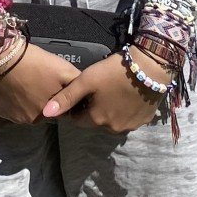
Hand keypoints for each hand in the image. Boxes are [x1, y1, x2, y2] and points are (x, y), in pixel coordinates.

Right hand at [0, 44, 80, 124]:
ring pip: (30, 112)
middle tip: (40, 83)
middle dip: (46, 102)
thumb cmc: (36, 63)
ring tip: (27, 85)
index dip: (61, 99)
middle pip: (46, 113)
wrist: (4, 58)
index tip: (56, 87)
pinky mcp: (4, 113)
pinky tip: (15, 89)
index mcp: (53, 111)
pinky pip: (14, 110)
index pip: (63, 111)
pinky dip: (16, 102)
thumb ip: (76, 83)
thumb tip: (85, 93)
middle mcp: (36, 120)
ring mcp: (18, 118)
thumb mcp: (63, 68)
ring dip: (31, 103)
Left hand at [43, 49, 164, 133]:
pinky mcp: (144, 121)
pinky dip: (126, 110)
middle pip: (96, 121)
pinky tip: (128, 94)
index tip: (84, 92)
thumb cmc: (114, 71)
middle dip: (95, 108)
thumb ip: (66, 98)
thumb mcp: (86, 81)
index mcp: (96, 120)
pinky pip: (129, 118)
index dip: (78, 105)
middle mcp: (112, 129)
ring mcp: (130, 126)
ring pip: (113, 120)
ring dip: (110, 110)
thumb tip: (46, 113)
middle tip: (100, 89)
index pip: (78, 119)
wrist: (151, 67)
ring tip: (114, 91)